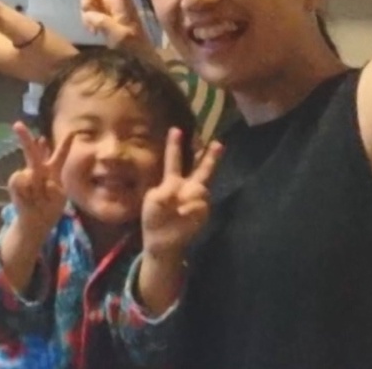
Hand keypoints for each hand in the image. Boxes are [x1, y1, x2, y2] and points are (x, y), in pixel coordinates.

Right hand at [7, 122, 75, 231]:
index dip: (65, 144)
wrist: (36, 222)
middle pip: (32, 151)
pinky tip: (27, 198)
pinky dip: (25, 191)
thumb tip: (36, 177)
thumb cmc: (51, 208)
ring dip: (35, 189)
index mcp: (54, 171)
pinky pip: (20, 181)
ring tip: (37, 198)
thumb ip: (52, 186)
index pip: (60, 155)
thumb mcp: (60, 198)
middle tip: (17, 124)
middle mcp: (38, 169)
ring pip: (30, 173)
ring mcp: (25, 175)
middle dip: (24, 138)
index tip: (73, 132)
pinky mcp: (15, 183)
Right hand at [81, 0, 154, 54]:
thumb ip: (105, 25)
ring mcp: (108, 6)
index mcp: (123, 4)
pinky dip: (87, 18)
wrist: (138, 64)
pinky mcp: (102, 14)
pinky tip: (94, 31)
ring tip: (95, 29)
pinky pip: (87, 9)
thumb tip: (90, 15)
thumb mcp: (121, 39)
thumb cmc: (134, 51)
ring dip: (87, 8)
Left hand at [142, 129, 221, 258]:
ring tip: (179, 208)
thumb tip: (187, 192)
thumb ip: (167, 191)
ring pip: (201, 187)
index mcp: (171, 181)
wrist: (161, 241)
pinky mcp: (203, 211)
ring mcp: (197, 199)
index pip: (174, 160)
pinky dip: (190, 210)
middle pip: (201, 169)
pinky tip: (183, 216)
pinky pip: (200, 204)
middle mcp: (187, 187)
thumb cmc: (154, 218)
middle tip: (218, 143)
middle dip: (210, 157)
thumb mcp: (154, 200)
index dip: (175, 145)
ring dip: (190, 195)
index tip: (176, 129)